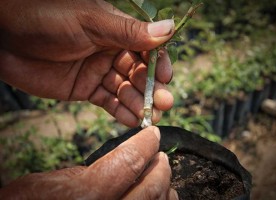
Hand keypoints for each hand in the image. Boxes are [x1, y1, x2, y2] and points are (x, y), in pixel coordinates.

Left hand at [0, 0, 173, 126]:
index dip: (159, 64)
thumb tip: (168, 29)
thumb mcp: (91, 22)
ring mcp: (99, 72)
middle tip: (164, 104)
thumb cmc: (46, 17)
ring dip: (140, 104)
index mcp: (116, 32)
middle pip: (140, 73)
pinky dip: (121, 112)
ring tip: (150, 117)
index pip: (147, 49)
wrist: (5, 37)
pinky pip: (108, 102)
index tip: (166, 77)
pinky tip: (133, 120)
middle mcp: (111, 52)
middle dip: (153, 89)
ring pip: (126, 91)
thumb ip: (129, 31)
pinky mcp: (86, 89)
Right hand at [0, 126, 177, 199]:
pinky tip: (159, 195)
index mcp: (85, 196)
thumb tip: (117, 162)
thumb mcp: (46, 182)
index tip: (153, 134)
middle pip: (151, 187)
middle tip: (160, 154)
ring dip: (164, 186)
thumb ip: (85, 172)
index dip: (144, 144)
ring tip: (162, 173)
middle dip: (160, 166)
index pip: (128, 162)